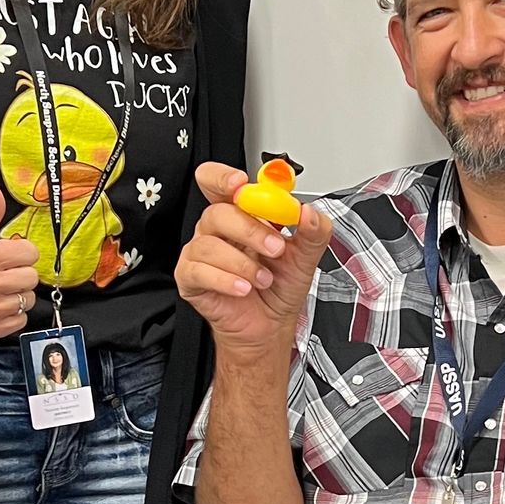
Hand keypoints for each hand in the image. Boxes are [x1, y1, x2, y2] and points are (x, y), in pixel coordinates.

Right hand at [0, 181, 42, 338]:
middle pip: (31, 278)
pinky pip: (18, 321)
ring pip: (27, 300)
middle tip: (5, 271)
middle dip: (20, 272)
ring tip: (0, 288)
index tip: (11, 254)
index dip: (22, 252)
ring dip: (17, 294)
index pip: (31, 254)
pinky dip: (12, 314)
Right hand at [175, 162, 331, 367]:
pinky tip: (243, 288)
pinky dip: (225, 280)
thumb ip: (314, 232)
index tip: (242, 184)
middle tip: (275, 248)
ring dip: (243, 263)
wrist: (270, 326)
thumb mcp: (305, 258)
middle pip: (217, 212)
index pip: (220, 182)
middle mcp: (218, 230)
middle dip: (249, 230)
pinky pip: (198, 271)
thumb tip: (310, 213)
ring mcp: (200, 253)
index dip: (224, 177)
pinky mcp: (190, 278)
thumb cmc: (279, 288)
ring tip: (263, 279)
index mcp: (241, 214)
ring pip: (208, 244)